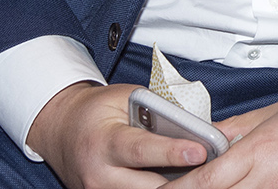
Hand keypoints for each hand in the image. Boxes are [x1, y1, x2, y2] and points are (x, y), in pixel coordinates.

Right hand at [27, 81, 211, 188]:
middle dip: (185, 180)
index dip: (172, 152)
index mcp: (104, 141)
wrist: (61, 129)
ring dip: (179, 187)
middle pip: (149, 186)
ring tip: (205, 176)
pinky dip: (164, 188)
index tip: (201, 151)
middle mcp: (99, 174)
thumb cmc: (98, 110)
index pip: (141, 150)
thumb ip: (161, 113)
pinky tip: (185, 181)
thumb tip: (202, 127)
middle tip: (216, 169)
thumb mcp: (128, 98)